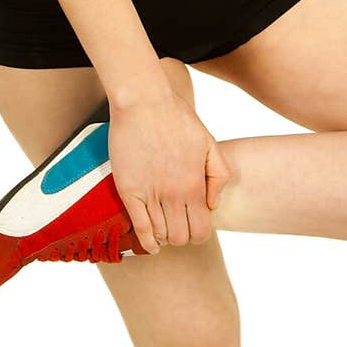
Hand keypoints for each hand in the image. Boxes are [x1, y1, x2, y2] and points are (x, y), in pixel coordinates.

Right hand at [108, 89, 231, 253]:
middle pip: (181, 238)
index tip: (195, 224)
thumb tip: (212, 204)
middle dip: (183, 236)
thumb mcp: (209, 142)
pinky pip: (138, 227)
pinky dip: (146, 241)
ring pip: (161, 235)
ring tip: (165, 225)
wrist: (144, 101)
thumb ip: (218, 175)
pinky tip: (152, 244)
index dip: (200, 233)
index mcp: (194, 184)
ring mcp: (149, 193)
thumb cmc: (177, 118)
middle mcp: (172, 194)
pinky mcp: (128, 190)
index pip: (201, 230)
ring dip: (165, 236)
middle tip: (180, 224)